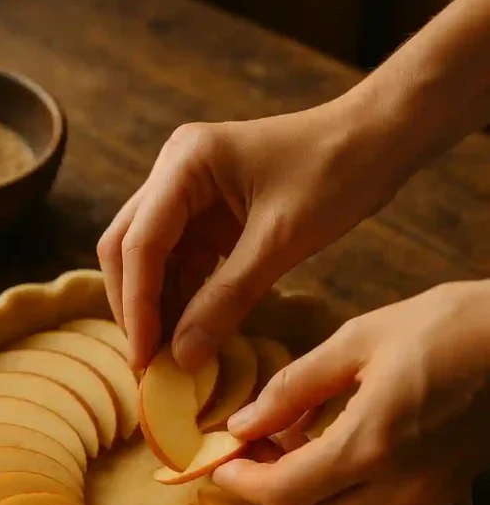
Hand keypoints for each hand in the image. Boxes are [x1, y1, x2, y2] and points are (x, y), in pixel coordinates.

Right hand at [97, 98, 399, 371]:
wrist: (377, 140)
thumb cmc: (335, 174)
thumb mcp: (280, 242)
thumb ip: (227, 299)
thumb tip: (183, 356)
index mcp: (186, 162)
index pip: (140, 243)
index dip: (137, 306)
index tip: (145, 358)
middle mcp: (174, 171)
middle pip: (128, 247)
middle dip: (136, 307)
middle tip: (148, 363)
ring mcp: (188, 191)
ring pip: (151, 259)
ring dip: (157, 307)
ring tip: (169, 358)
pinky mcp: (209, 213)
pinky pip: (183, 262)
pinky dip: (184, 298)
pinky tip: (192, 335)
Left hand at [215, 281, 489, 504]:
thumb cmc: (447, 326)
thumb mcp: (359, 340)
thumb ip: (293, 387)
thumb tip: (243, 422)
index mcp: (371, 443)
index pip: (285, 491)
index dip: (243, 484)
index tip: (218, 464)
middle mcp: (399, 485)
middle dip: (268, 496)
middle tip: (249, 456)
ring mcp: (426, 496)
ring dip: (303, 504)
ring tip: (286, 455)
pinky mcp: (443, 494)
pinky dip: (340, 503)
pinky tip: (332, 461)